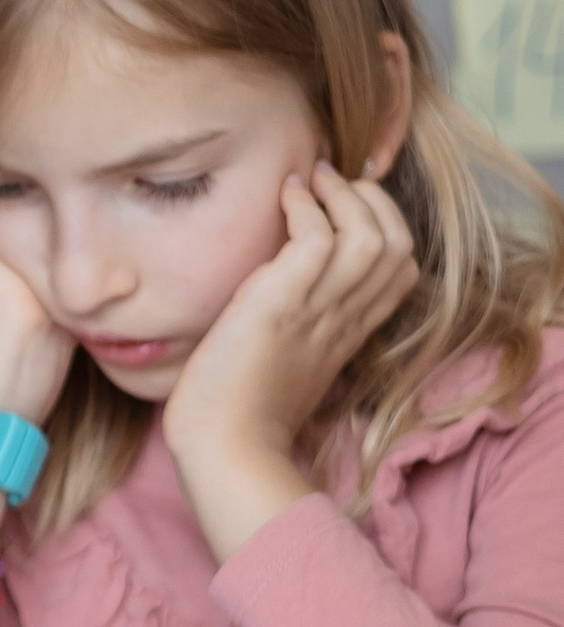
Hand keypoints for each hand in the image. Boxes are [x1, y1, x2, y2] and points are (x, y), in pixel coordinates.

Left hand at [163, 162, 417, 563]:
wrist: (223, 448)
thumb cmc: (237, 414)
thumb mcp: (282, 363)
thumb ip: (296, 330)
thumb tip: (273, 296)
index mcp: (348, 335)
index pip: (402, 271)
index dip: (386, 227)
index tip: (346, 209)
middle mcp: (343, 319)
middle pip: (399, 245)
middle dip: (374, 201)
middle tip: (331, 182)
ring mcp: (317, 311)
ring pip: (371, 235)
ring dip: (343, 195)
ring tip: (309, 179)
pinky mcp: (282, 304)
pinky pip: (317, 238)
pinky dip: (306, 206)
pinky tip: (284, 197)